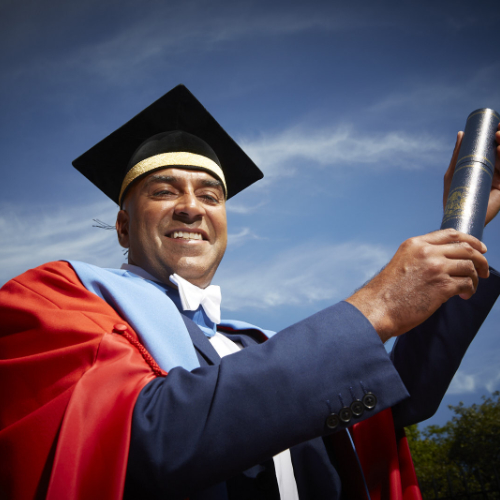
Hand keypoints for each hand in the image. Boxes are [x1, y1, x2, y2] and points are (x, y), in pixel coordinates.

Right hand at [346, 229, 488, 341]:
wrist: (378, 307)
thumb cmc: (387, 291)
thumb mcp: (401, 264)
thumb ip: (420, 259)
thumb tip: (444, 264)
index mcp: (415, 244)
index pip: (450, 234)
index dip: (470, 240)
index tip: (480, 248)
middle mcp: (427, 252)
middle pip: (466, 248)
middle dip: (480, 259)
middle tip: (484, 271)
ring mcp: (435, 268)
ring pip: (469, 266)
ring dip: (475, 278)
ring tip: (470, 288)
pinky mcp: (442, 286)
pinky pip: (466, 284)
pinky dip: (469, 290)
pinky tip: (463, 296)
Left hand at [443, 124, 499, 225]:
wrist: (459, 217)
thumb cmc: (454, 196)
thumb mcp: (454, 171)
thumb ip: (458, 154)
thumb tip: (461, 133)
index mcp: (486, 165)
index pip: (497, 146)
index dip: (499, 135)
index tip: (495, 125)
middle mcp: (497, 171)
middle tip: (498, 131)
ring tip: (498, 139)